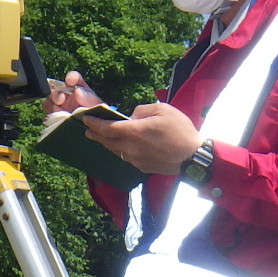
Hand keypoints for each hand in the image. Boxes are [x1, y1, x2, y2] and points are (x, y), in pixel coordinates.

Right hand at [42, 70, 101, 115]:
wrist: (93, 131)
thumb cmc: (96, 116)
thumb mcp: (97, 106)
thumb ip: (89, 98)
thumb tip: (77, 91)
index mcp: (79, 89)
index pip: (73, 78)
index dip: (71, 77)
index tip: (70, 81)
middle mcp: (67, 96)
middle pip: (55, 88)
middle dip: (56, 93)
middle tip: (60, 99)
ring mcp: (59, 107)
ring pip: (48, 102)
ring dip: (51, 105)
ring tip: (58, 111)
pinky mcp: (55, 118)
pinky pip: (48, 115)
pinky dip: (51, 116)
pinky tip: (58, 119)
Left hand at [83, 101, 200, 174]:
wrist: (192, 157)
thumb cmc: (180, 130)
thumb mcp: (163, 109)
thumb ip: (142, 110)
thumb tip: (131, 117)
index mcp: (134, 131)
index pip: (107, 128)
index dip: (94, 124)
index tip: (86, 119)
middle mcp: (130, 147)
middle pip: (107, 141)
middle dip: (95, 135)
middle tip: (87, 130)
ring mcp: (135, 159)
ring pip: (115, 151)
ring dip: (105, 144)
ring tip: (100, 138)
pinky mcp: (142, 167)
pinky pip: (125, 157)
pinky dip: (119, 151)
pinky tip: (119, 147)